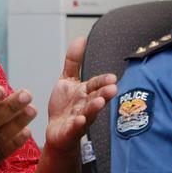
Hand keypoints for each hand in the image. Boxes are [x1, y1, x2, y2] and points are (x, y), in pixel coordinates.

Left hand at [44, 37, 116, 153]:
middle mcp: (85, 105)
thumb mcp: (67, 80)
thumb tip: (81, 39)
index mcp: (85, 93)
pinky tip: (80, 120)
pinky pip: (75, 128)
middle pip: (96, 98)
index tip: (113, 78)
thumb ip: (74, 61)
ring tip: (99, 102)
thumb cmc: (65, 107)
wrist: (58, 134)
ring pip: (89, 113)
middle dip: (105, 93)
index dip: (103, 81)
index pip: (96, 85)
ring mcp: (79, 119)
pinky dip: (78, 124)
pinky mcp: (70, 131)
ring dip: (94, 108)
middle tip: (113, 89)